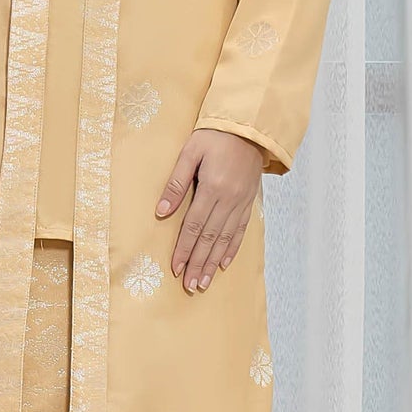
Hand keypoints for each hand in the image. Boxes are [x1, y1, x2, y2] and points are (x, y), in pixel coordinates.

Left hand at [156, 127, 263, 293]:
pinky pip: (240, 229)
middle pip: (210, 238)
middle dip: (198, 263)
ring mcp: (241, 202)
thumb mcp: (190, 152)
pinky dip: (232, 248)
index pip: (195, 225)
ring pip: (225, 238)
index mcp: (212, 187)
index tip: (176, 268)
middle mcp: (229, 199)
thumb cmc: (215, 135)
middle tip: (191, 286)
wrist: (249, 125)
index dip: (184, 248)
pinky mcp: (249, 201)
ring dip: (213, 262)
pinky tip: (224, 263)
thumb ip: (177, 182)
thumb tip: (161, 210)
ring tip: (204, 281)